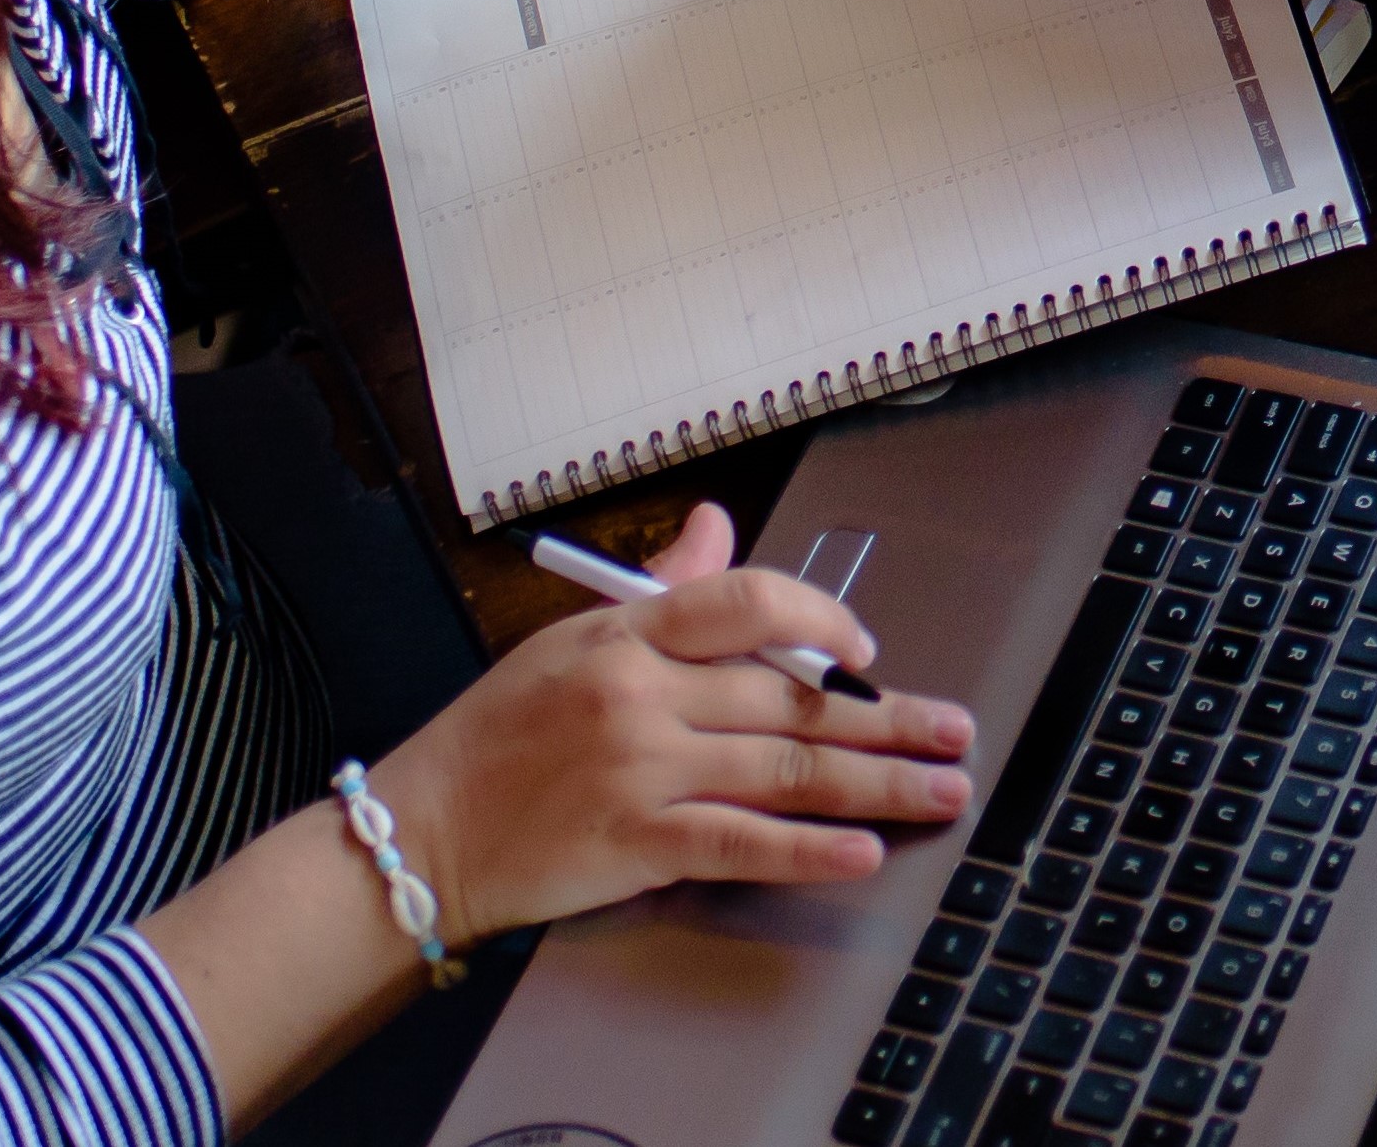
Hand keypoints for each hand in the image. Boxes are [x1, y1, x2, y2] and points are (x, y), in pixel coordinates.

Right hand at [364, 501, 980, 930]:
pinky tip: (863, 852)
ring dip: (878, 783)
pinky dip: (807, 850)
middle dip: (888, 718)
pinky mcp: (637, 843)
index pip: (748, 602)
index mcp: (627, 633)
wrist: (422, 830)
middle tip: (955, 731)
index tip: (870, 650)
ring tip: (941, 791)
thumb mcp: (570, 638)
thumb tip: (717, 524)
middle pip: (792, 699)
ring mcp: (643, 770)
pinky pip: (742, 843)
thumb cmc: (496, 735)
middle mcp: (642, 695)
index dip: (824, 621)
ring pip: (787, 771)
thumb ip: (659, 589)